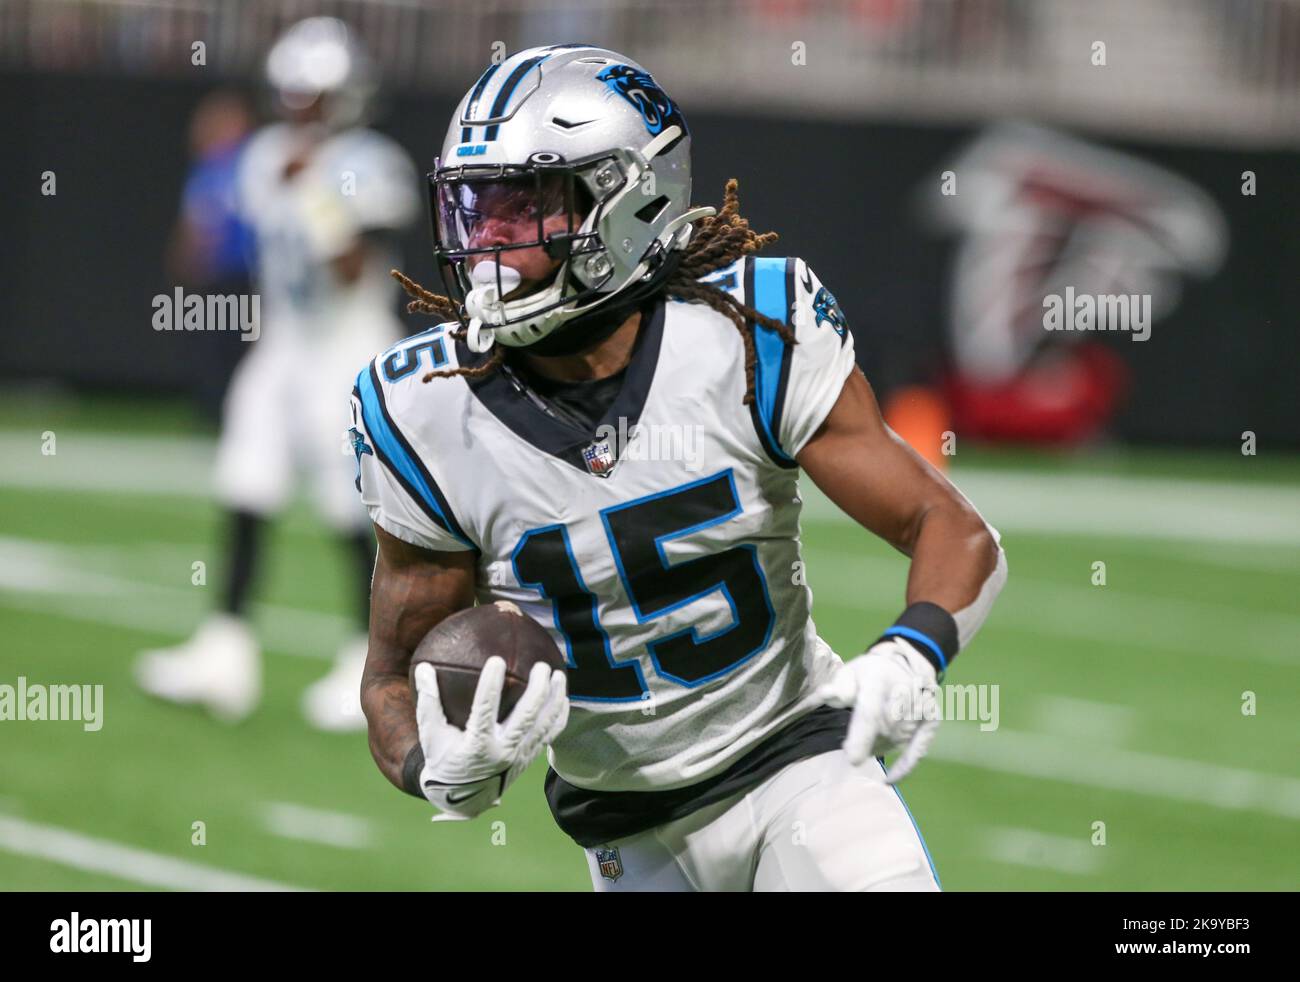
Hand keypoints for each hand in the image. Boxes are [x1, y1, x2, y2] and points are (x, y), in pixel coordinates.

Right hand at [414, 656, 567, 819]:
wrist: (461, 798)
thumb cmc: (443, 759)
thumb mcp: (430, 734)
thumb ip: (429, 702)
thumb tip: (422, 667)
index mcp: (476, 745)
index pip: (485, 711)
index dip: (490, 686)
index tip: (496, 660)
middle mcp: (502, 752)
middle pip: (526, 718)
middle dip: (537, 690)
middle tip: (541, 666)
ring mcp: (519, 756)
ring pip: (543, 726)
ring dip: (554, 700)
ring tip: (559, 675)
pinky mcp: (528, 758)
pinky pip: (549, 736)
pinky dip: (559, 717)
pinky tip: (563, 698)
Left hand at [815, 637, 939, 782]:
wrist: (900, 665)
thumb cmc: (867, 675)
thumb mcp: (848, 674)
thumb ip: (838, 687)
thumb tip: (825, 695)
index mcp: (879, 678)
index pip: (871, 711)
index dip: (862, 736)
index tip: (853, 759)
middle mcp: (906, 690)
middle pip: (885, 729)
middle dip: (865, 742)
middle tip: (848, 746)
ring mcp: (922, 705)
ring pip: (897, 740)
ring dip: (878, 746)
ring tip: (865, 741)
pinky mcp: (932, 718)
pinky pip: (919, 748)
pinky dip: (905, 765)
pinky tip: (890, 779)